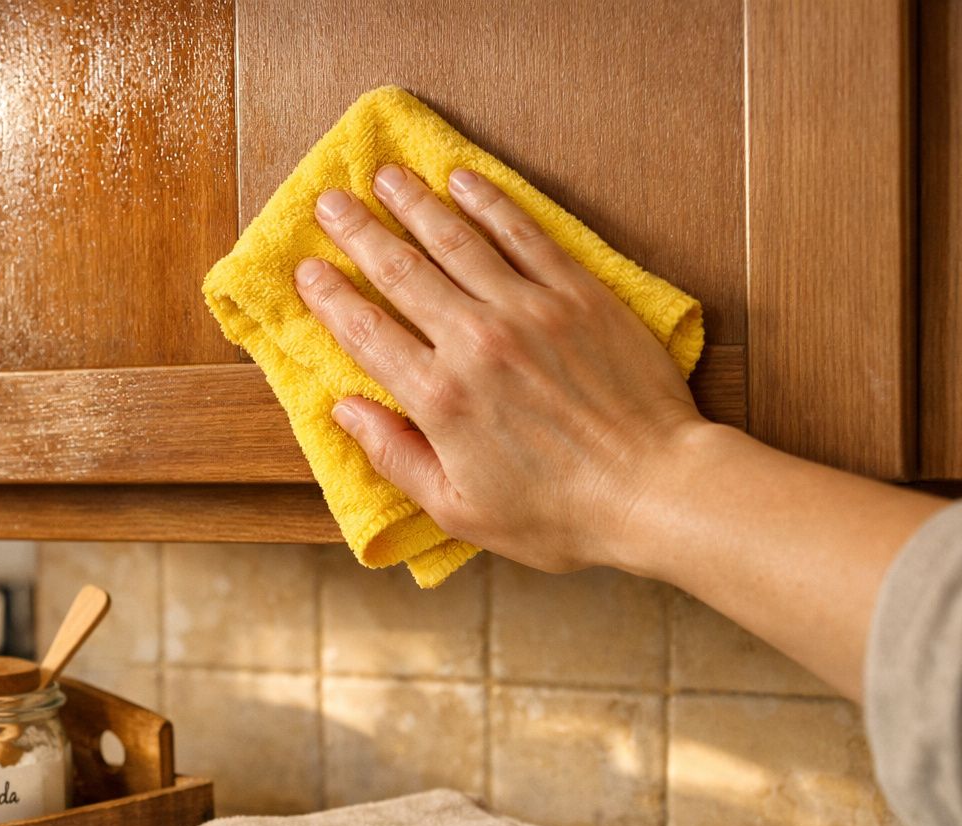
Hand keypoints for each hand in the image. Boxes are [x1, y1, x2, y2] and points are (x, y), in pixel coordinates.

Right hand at [296, 164, 706, 571]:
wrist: (655, 488)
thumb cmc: (558, 513)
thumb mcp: (459, 510)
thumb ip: (395, 457)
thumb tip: (345, 410)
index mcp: (439, 399)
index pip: (365, 331)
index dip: (329, 296)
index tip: (306, 268)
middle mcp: (475, 342)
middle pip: (401, 271)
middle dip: (358, 231)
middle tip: (330, 201)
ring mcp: (528, 310)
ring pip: (455, 240)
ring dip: (414, 202)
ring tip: (385, 176)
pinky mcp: (576, 293)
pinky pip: (523, 233)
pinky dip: (490, 202)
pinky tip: (463, 180)